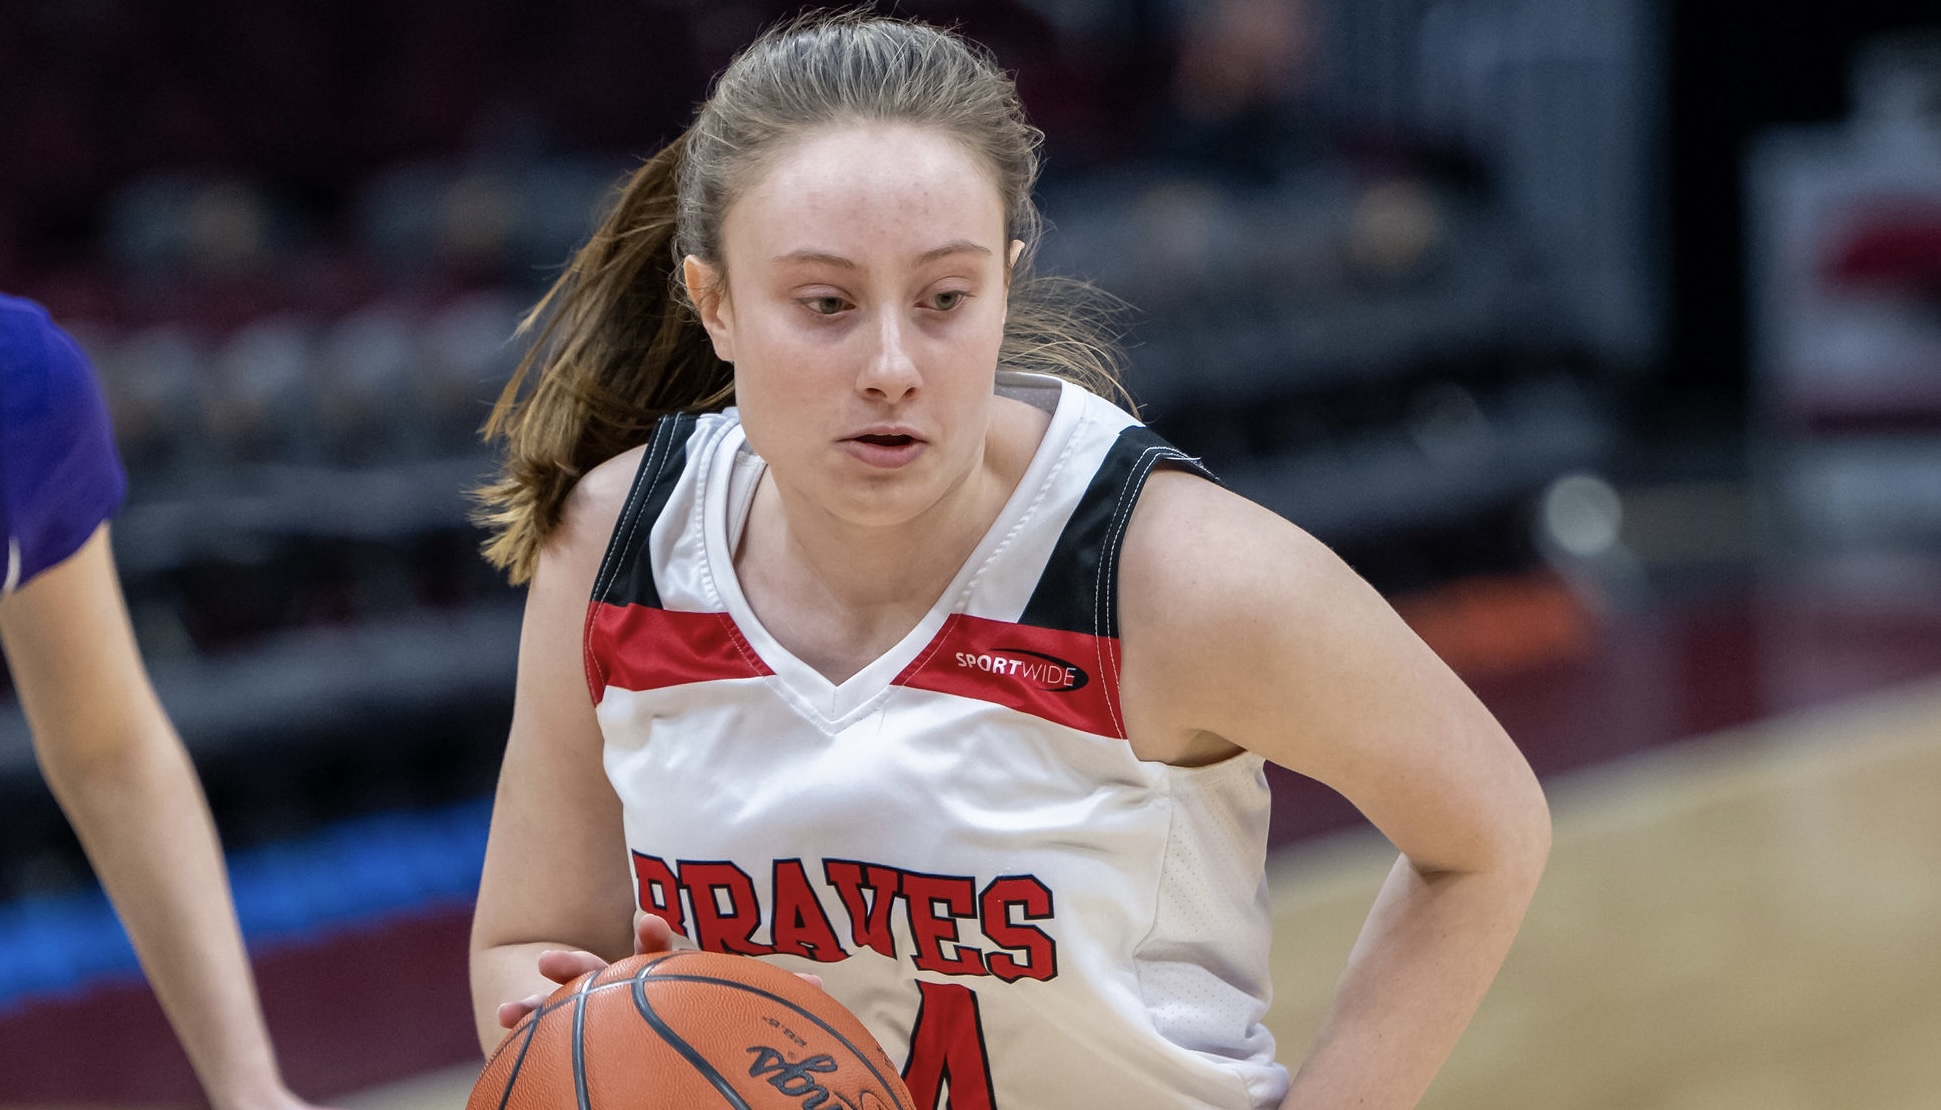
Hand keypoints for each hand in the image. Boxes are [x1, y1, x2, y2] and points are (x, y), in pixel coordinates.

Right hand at [494, 914, 825, 1029]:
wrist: (693, 1066)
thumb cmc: (721, 1030)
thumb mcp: (741, 1006)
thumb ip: (769, 996)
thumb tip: (816, 985)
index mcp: (668, 981)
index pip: (656, 955)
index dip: (652, 939)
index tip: (646, 920)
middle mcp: (629, 994)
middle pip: (597, 977)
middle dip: (574, 968)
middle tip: (546, 962)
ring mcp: (605, 1018)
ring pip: (566, 1012)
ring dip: (538, 1010)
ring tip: (506, 1013)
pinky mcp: (588, 1040)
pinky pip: (556, 1047)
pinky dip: (532, 1046)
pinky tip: (506, 1048)